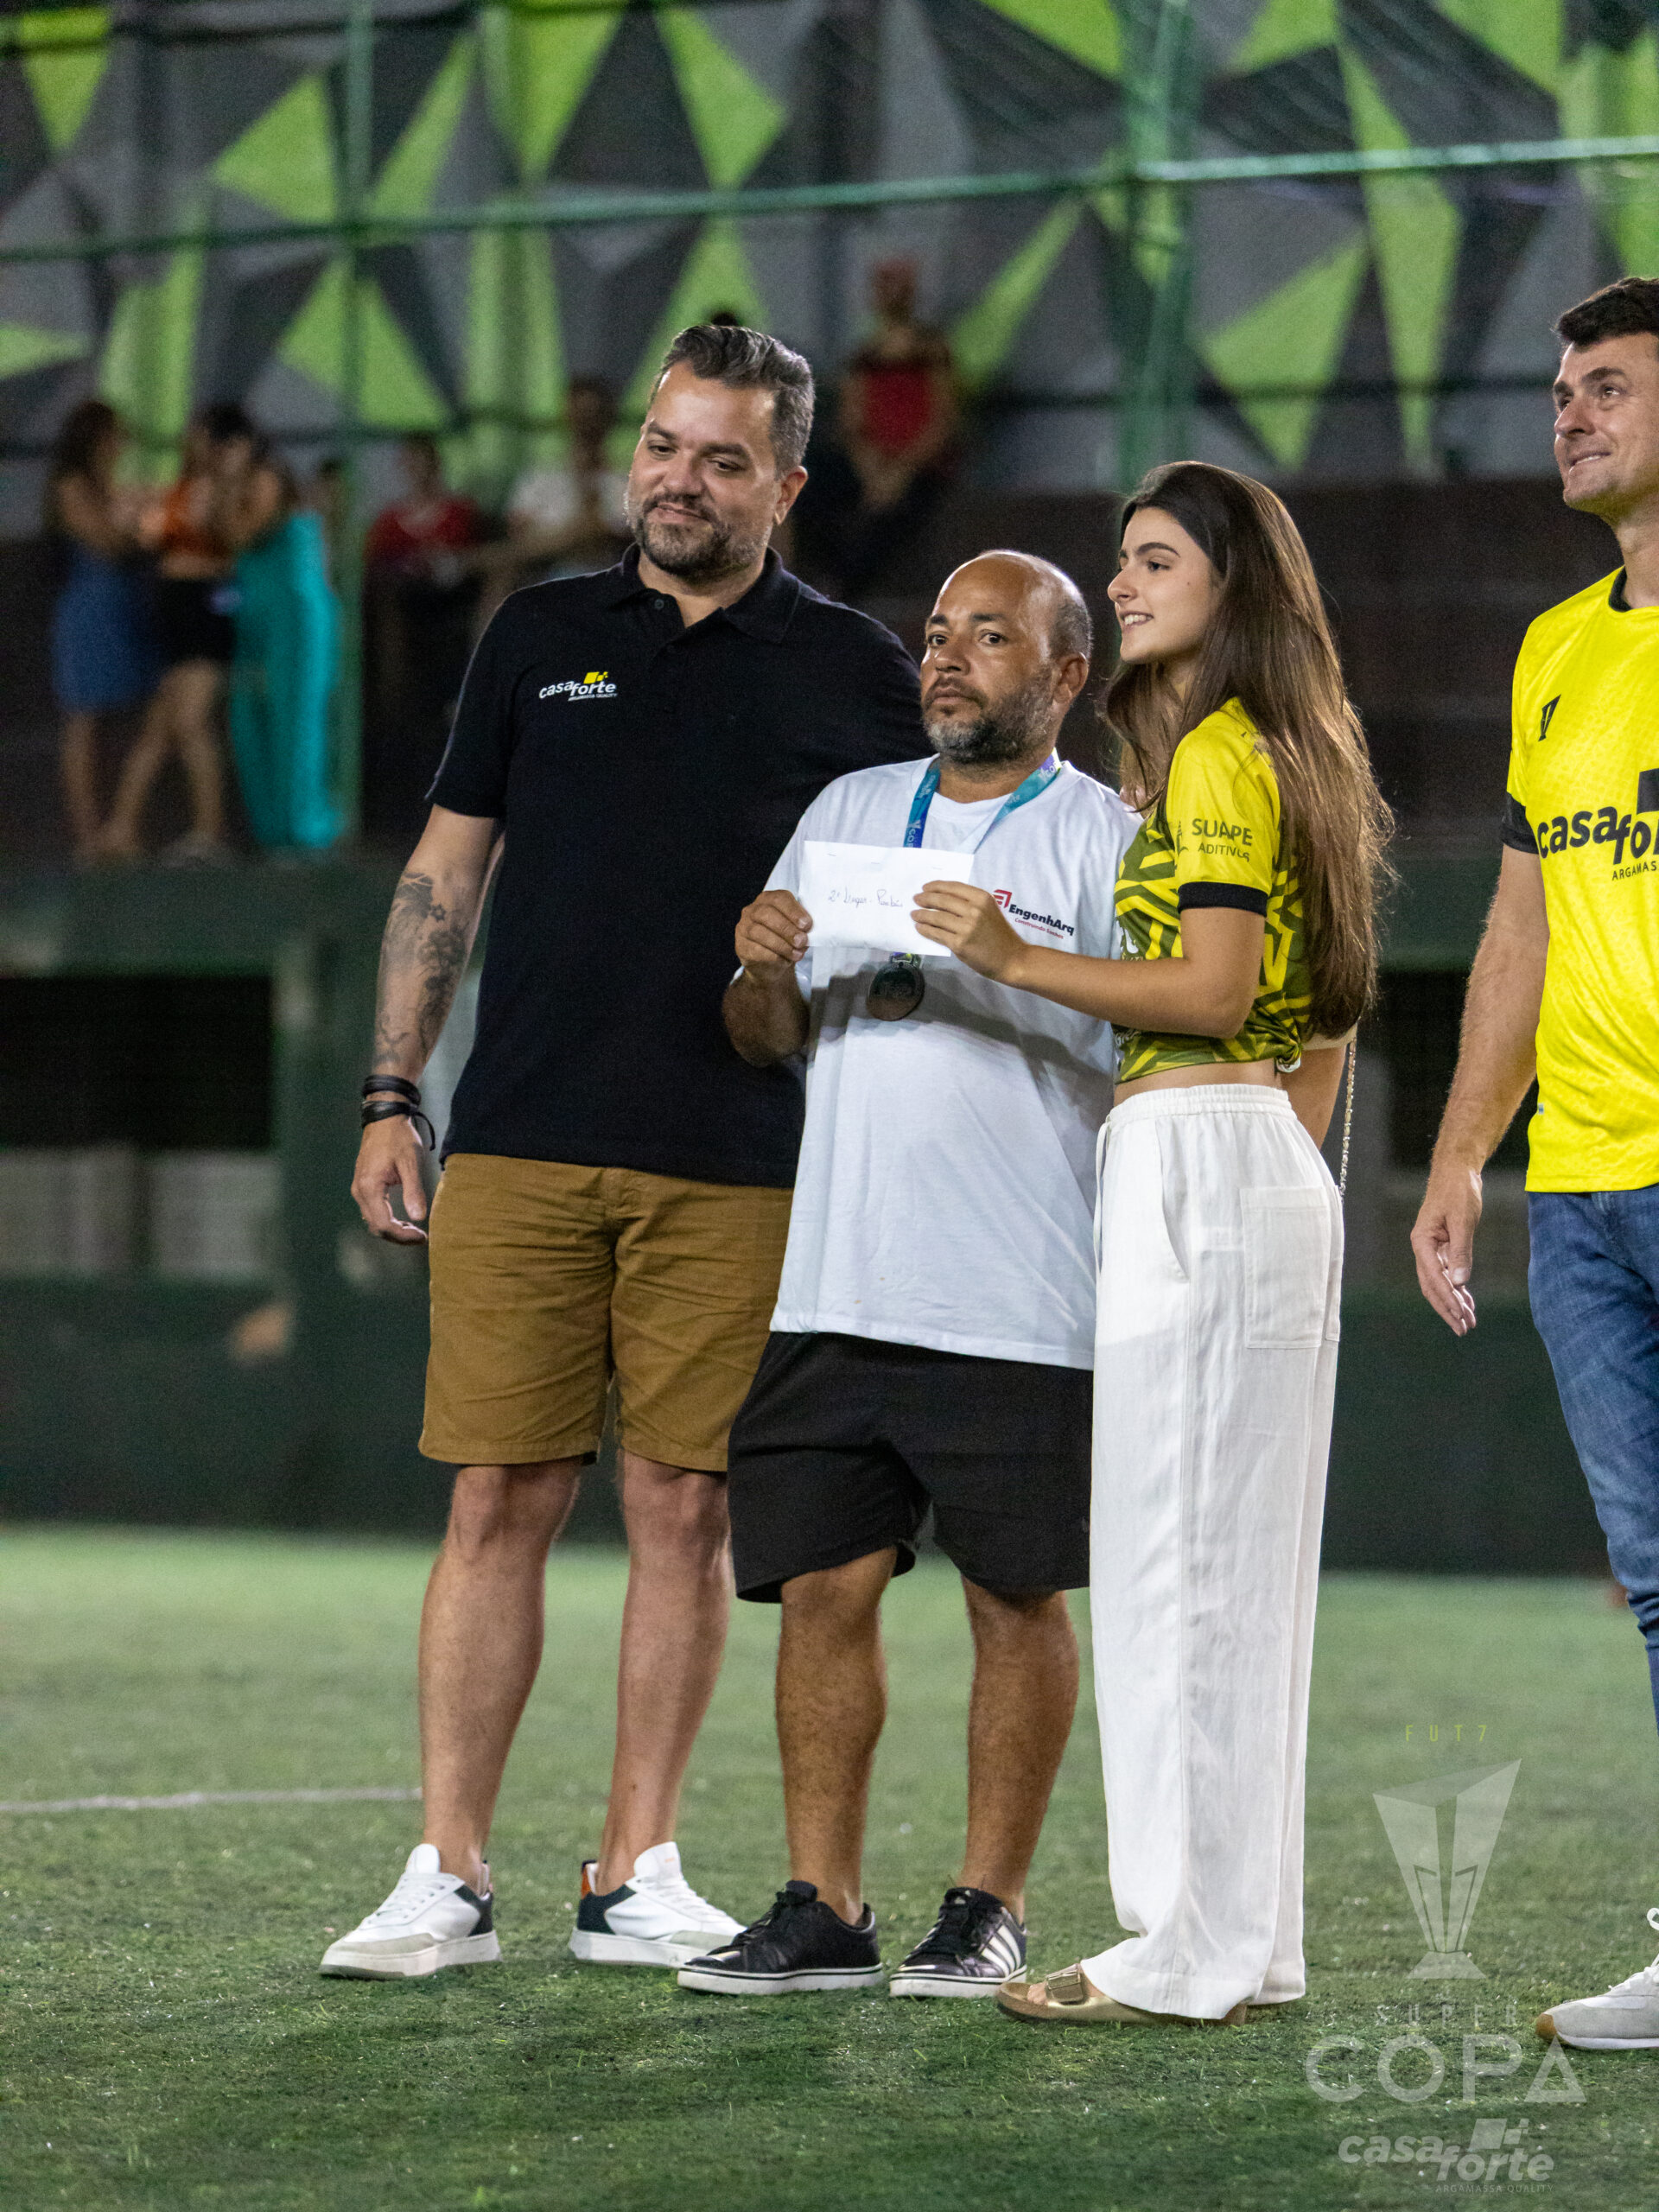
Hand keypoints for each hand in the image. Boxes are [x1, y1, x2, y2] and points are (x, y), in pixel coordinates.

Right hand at [351, 1115, 429, 1242]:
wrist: (384, 1119)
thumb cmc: (398, 1137)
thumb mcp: (410, 1163)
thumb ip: (413, 1191)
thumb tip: (419, 1217)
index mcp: (370, 1187)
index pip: (384, 1224)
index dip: (403, 1235)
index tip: (422, 1237)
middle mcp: (360, 1191)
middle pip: (376, 1227)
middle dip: (399, 1236)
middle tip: (421, 1237)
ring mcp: (359, 1189)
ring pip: (373, 1221)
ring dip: (393, 1230)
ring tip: (415, 1230)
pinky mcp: (363, 1186)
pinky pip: (372, 1211)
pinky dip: (387, 1220)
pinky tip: (403, 1219)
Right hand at [736, 888, 810, 979]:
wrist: (771, 963)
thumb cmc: (786, 940)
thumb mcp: (796, 929)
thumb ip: (801, 926)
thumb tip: (808, 931)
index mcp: (768, 900)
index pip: (779, 899)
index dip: (793, 911)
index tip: (806, 925)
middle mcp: (752, 910)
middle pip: (766, 914)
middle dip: (786, 928)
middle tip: (801, 941)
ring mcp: (743, 927)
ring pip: (759, 932)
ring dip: (781, 944)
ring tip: (796, 954)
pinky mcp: (741, 946)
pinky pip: (755, 950)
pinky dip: (773, 956)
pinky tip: (785, 960)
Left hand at [912, 880, 1024, 981]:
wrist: (1012, 959)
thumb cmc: (1000, 935)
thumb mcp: (990, 911)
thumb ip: (970, 904)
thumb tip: (943, 899)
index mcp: (982, 898)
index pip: (953, 887)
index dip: (936, 886)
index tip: (925, 887)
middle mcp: (974, 910)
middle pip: (942, 900)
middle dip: (925, 899)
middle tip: (915, 899)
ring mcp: (966, 927)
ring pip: (937, 917)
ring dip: (922, 915)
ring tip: (914, 914)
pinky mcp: (960, 944)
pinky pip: (937, 934)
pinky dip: (926, 930)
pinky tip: (919, 927)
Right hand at [1410, 1161, 1480, 1334]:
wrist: (1457, 1171)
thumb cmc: (1458, 1191)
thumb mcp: (1462, 1220)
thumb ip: (1461, 1251)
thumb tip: (1460, 1282)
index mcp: (1422, 1242)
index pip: (1434, 1278)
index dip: (1448, 1299)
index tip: (1461, 1315)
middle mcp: (1423, 1248)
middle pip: (1432, 1287)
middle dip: (1447, 1309)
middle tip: (1463, 1329)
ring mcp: (1432, 1249)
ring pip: (1440, 1283)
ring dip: (1453, 1302)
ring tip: (1468, 1322)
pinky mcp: (1444, 1246)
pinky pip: (1448, 1274)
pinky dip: (1457, 1289)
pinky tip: (1467, 1301)